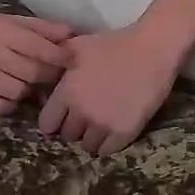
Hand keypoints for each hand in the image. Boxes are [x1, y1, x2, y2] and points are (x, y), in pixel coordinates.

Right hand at [0, 10, 75, 115]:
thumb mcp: (8, 21)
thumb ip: (40, 28)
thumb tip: (71, 33)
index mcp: (2, 31)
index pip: (39, 48)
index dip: (60, 57)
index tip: (72, 61)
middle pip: (32, 73)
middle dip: (48, 77)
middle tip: (54, 78)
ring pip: (18, 91)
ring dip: (28, 91)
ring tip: (26, 83)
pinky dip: (9, 103)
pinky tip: (8, 94)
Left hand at [38, 26, 180, 155]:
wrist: (152, 49)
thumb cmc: (114, 44)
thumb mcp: (78, 45)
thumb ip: (56, 61)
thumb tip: (43, 71)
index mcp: (66, 93)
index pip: (47, 124)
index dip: (53, 121)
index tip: (62, 117)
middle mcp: (81, 112)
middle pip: (67, 136)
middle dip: (73, 128)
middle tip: (84, 119)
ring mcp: (103, 124)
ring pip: (87, 146)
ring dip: (91, 138)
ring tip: (99, 126)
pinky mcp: (124, 131)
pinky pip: (107, 150)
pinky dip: (107, 144)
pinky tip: (112, 132)